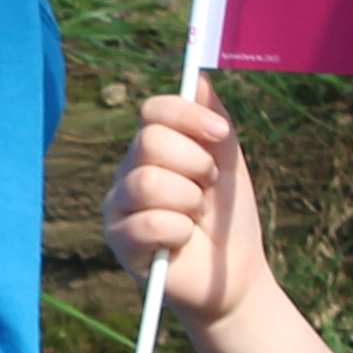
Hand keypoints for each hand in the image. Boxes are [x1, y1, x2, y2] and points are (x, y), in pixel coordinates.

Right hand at [99, 84, 273, 326]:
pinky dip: (178, 231)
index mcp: (154, 148)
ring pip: (147, 182)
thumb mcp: (228, 163)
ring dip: (188, 201)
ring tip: (195, 216)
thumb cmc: (228, 219)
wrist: (233, 276)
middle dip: (195, 165)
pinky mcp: (119, 242)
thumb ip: (214, 120)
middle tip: (206, 188)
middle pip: (149, 142)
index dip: (188, 117)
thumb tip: (199, 76)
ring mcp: (119, 206)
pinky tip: (183, 240)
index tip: (220, 136)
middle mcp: (130, 171)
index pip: (153, 110)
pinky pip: (146, 223)